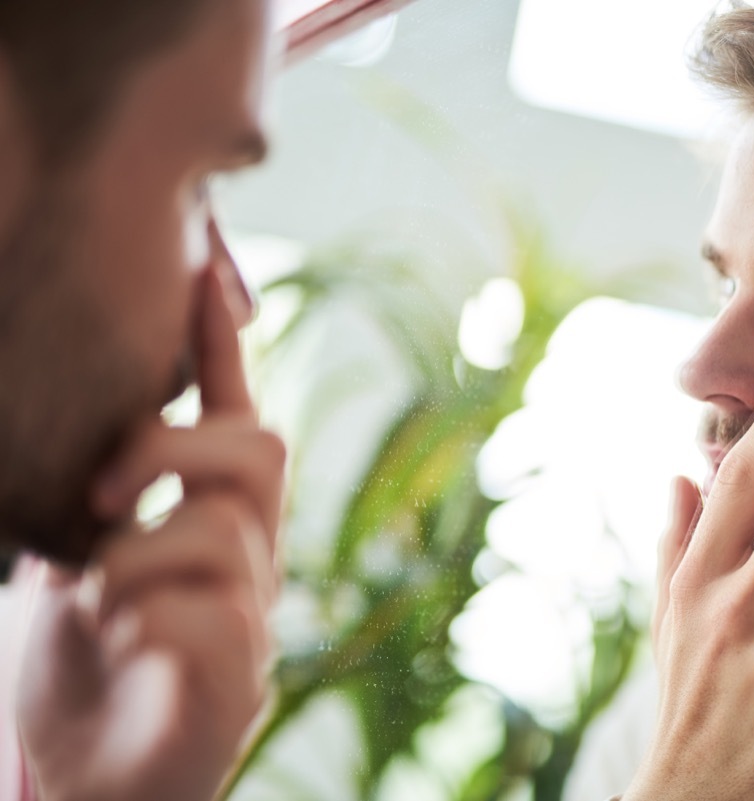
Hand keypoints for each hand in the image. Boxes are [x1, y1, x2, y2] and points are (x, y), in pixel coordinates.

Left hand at [16, 268, 285, 800]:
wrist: (100, 781)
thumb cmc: (90, 669)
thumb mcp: (79, 569)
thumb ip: (106, 511)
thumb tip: (98, 454)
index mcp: (212, 518)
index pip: (234, 415)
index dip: (220, 345)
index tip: (206, 277)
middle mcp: (250, 553)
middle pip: (261, 447)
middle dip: (171, 448)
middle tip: (99, 495)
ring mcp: (254, 612)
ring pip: (220, 532)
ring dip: (130, 561)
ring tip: (93, 606)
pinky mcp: (242, 676)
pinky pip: (209, 619)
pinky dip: (144, 624)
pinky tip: (124, 647)